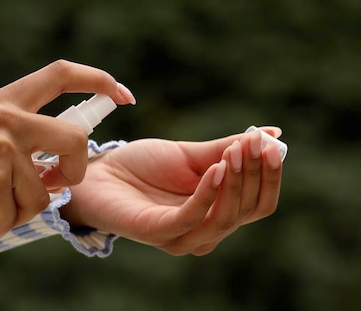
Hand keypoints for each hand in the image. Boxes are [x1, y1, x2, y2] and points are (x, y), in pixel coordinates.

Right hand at [0, 60, 135, 242]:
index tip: (121, 95)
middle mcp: (6, 119)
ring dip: (19, 212)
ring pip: (42, 194)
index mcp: (4, 102)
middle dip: (76, 171)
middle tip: (57, 185)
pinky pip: (15, 216)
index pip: (60, 74)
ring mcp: (1, 149)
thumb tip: (58, 168)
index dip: (98, 81)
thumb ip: (18, 137)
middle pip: (74, 140)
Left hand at [63, 127, 282, 255]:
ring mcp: (183, 237)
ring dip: (236, 181)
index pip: (259, 203)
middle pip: (248, 210)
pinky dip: (208, 192)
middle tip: (256, 143)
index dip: (270, 176)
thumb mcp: (190, 155)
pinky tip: (216, 168)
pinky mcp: (159, 233)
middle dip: (256, 174)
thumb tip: (272, 135)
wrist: (99, 174)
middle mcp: (205, 231)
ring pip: (226, 217)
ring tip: (236, 151)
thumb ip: (227, 150)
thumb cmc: (143, 166)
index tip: (271, 144)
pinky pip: (193, 217)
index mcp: (217, 213)